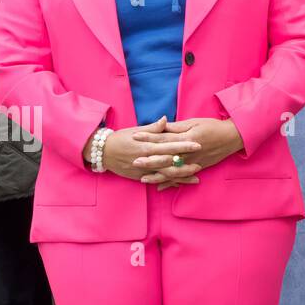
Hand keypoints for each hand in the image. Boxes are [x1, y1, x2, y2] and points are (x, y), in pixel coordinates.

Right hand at [82, 118, 202, 182]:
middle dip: (185, 164)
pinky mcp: (139, 177)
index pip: (169, 145)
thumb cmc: (122, 138)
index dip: (184, 145)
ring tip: (196, 177)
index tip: (198, 144)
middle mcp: (146, 159)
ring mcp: (142, 170)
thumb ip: (154, 128)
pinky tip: (181, 184)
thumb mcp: (137, 130)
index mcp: (147, 145)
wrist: (103, 152)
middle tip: (201, 164)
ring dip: (180, 177)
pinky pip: (157, 181)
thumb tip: (165, 119)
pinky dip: (169, 183)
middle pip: (169, 163)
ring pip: (164, 175)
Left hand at [133, 117, 243, 187]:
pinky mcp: (197, 168)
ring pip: (173, 171)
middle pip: (166, 157)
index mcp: (187, 138)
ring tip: (143, 179)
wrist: (232, 137)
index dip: (149, 137)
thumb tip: (160, 125)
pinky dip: (171, 183)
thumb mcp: (194, 122)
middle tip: (134, 162)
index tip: (135, 136)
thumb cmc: (213, 126)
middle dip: (149, 160)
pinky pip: (182, 178)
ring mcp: (193, 162)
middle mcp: (189, 152)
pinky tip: (160, 187)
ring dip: (158, 175)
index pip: (164, 138)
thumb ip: (176, 127)